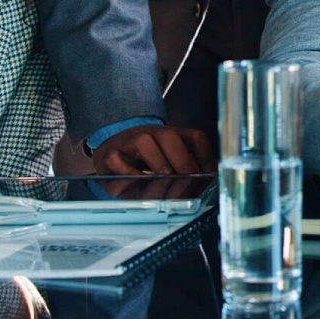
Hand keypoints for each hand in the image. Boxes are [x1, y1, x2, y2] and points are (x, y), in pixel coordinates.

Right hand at [93, 124, 214, 174]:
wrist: (109, 154)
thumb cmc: (143, 163)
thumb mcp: (169, 164)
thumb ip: (188, 171)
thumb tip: (207, 183)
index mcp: (171, 136)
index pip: (195, 138)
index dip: (206, 157)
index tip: (210, 176)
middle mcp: (150, 134)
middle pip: (169, 136)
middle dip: (182, 161)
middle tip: (187, 180)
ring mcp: (128, 142)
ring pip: (144, 142)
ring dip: (157, 164)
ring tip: (164, 179)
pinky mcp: (108, 156)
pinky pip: (117, 161)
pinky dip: (129, 174)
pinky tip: (139, 184)